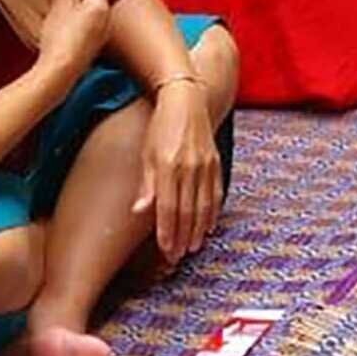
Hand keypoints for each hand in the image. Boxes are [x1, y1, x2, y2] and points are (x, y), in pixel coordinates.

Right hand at [37, 0, 111, 82]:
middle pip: (94, 2)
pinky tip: (61, 39)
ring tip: (57, 24)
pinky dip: (76, 32)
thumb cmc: (60, 38)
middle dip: (76, 2)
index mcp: (101, 7)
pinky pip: (87, 34)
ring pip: (91, 19)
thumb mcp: (58, 8)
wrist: (62, 71)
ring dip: (75, 17)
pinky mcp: (94, 51)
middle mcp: (108, 21)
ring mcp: (103, 37)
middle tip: (58, 8)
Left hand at [133, 80, 220, 263]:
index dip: (168, 232)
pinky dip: (213, 211)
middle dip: (183, 236)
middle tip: (178, 256)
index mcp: (169, 166)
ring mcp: (206, 164)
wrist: (185, 99)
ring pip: (204, 205)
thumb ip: (146, 184)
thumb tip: (140, 211)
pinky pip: (216, 191)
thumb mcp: (146, 153)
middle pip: (188, 211)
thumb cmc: (160, 126)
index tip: (166, 251)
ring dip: (199, 229)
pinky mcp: (216, 160)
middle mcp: (190, 167)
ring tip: (193, 246)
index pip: (169, 208)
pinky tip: (209, 224)